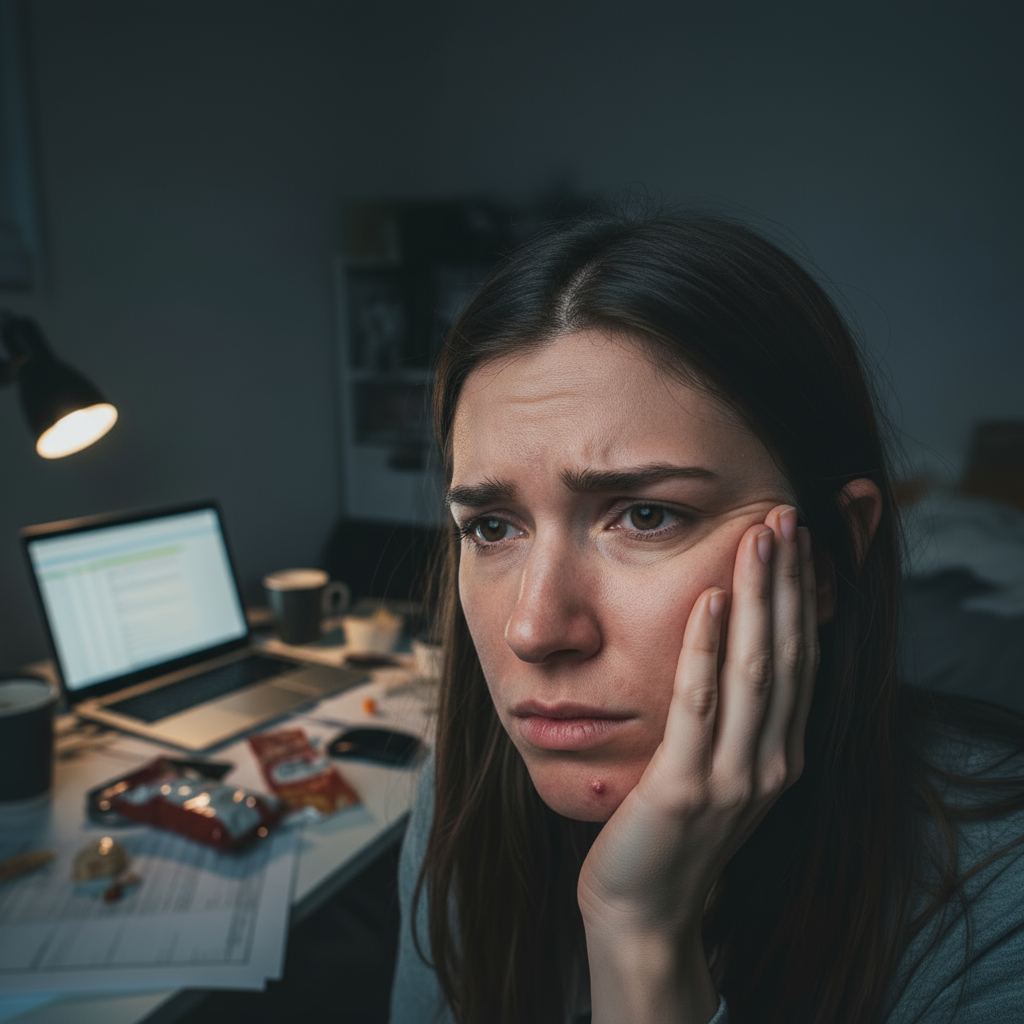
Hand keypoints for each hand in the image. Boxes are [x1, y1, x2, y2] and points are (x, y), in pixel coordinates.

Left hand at [577, 504, 818, 1022]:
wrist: (643, 907)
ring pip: (753, 669)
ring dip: (756, 598)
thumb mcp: (717, 767)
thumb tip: (730, 643)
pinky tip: (706, 600)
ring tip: (758, 537)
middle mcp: (771, 762)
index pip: (799, 658)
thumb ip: (732, 715)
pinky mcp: (685, 788)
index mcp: (781, 753)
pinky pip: (698, 705)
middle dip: (788, 581)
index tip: (797, 538)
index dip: (801, 596)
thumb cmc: (671, 829)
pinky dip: (704, 649)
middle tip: (785, 515)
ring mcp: (733, 778)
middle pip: (786, 653)